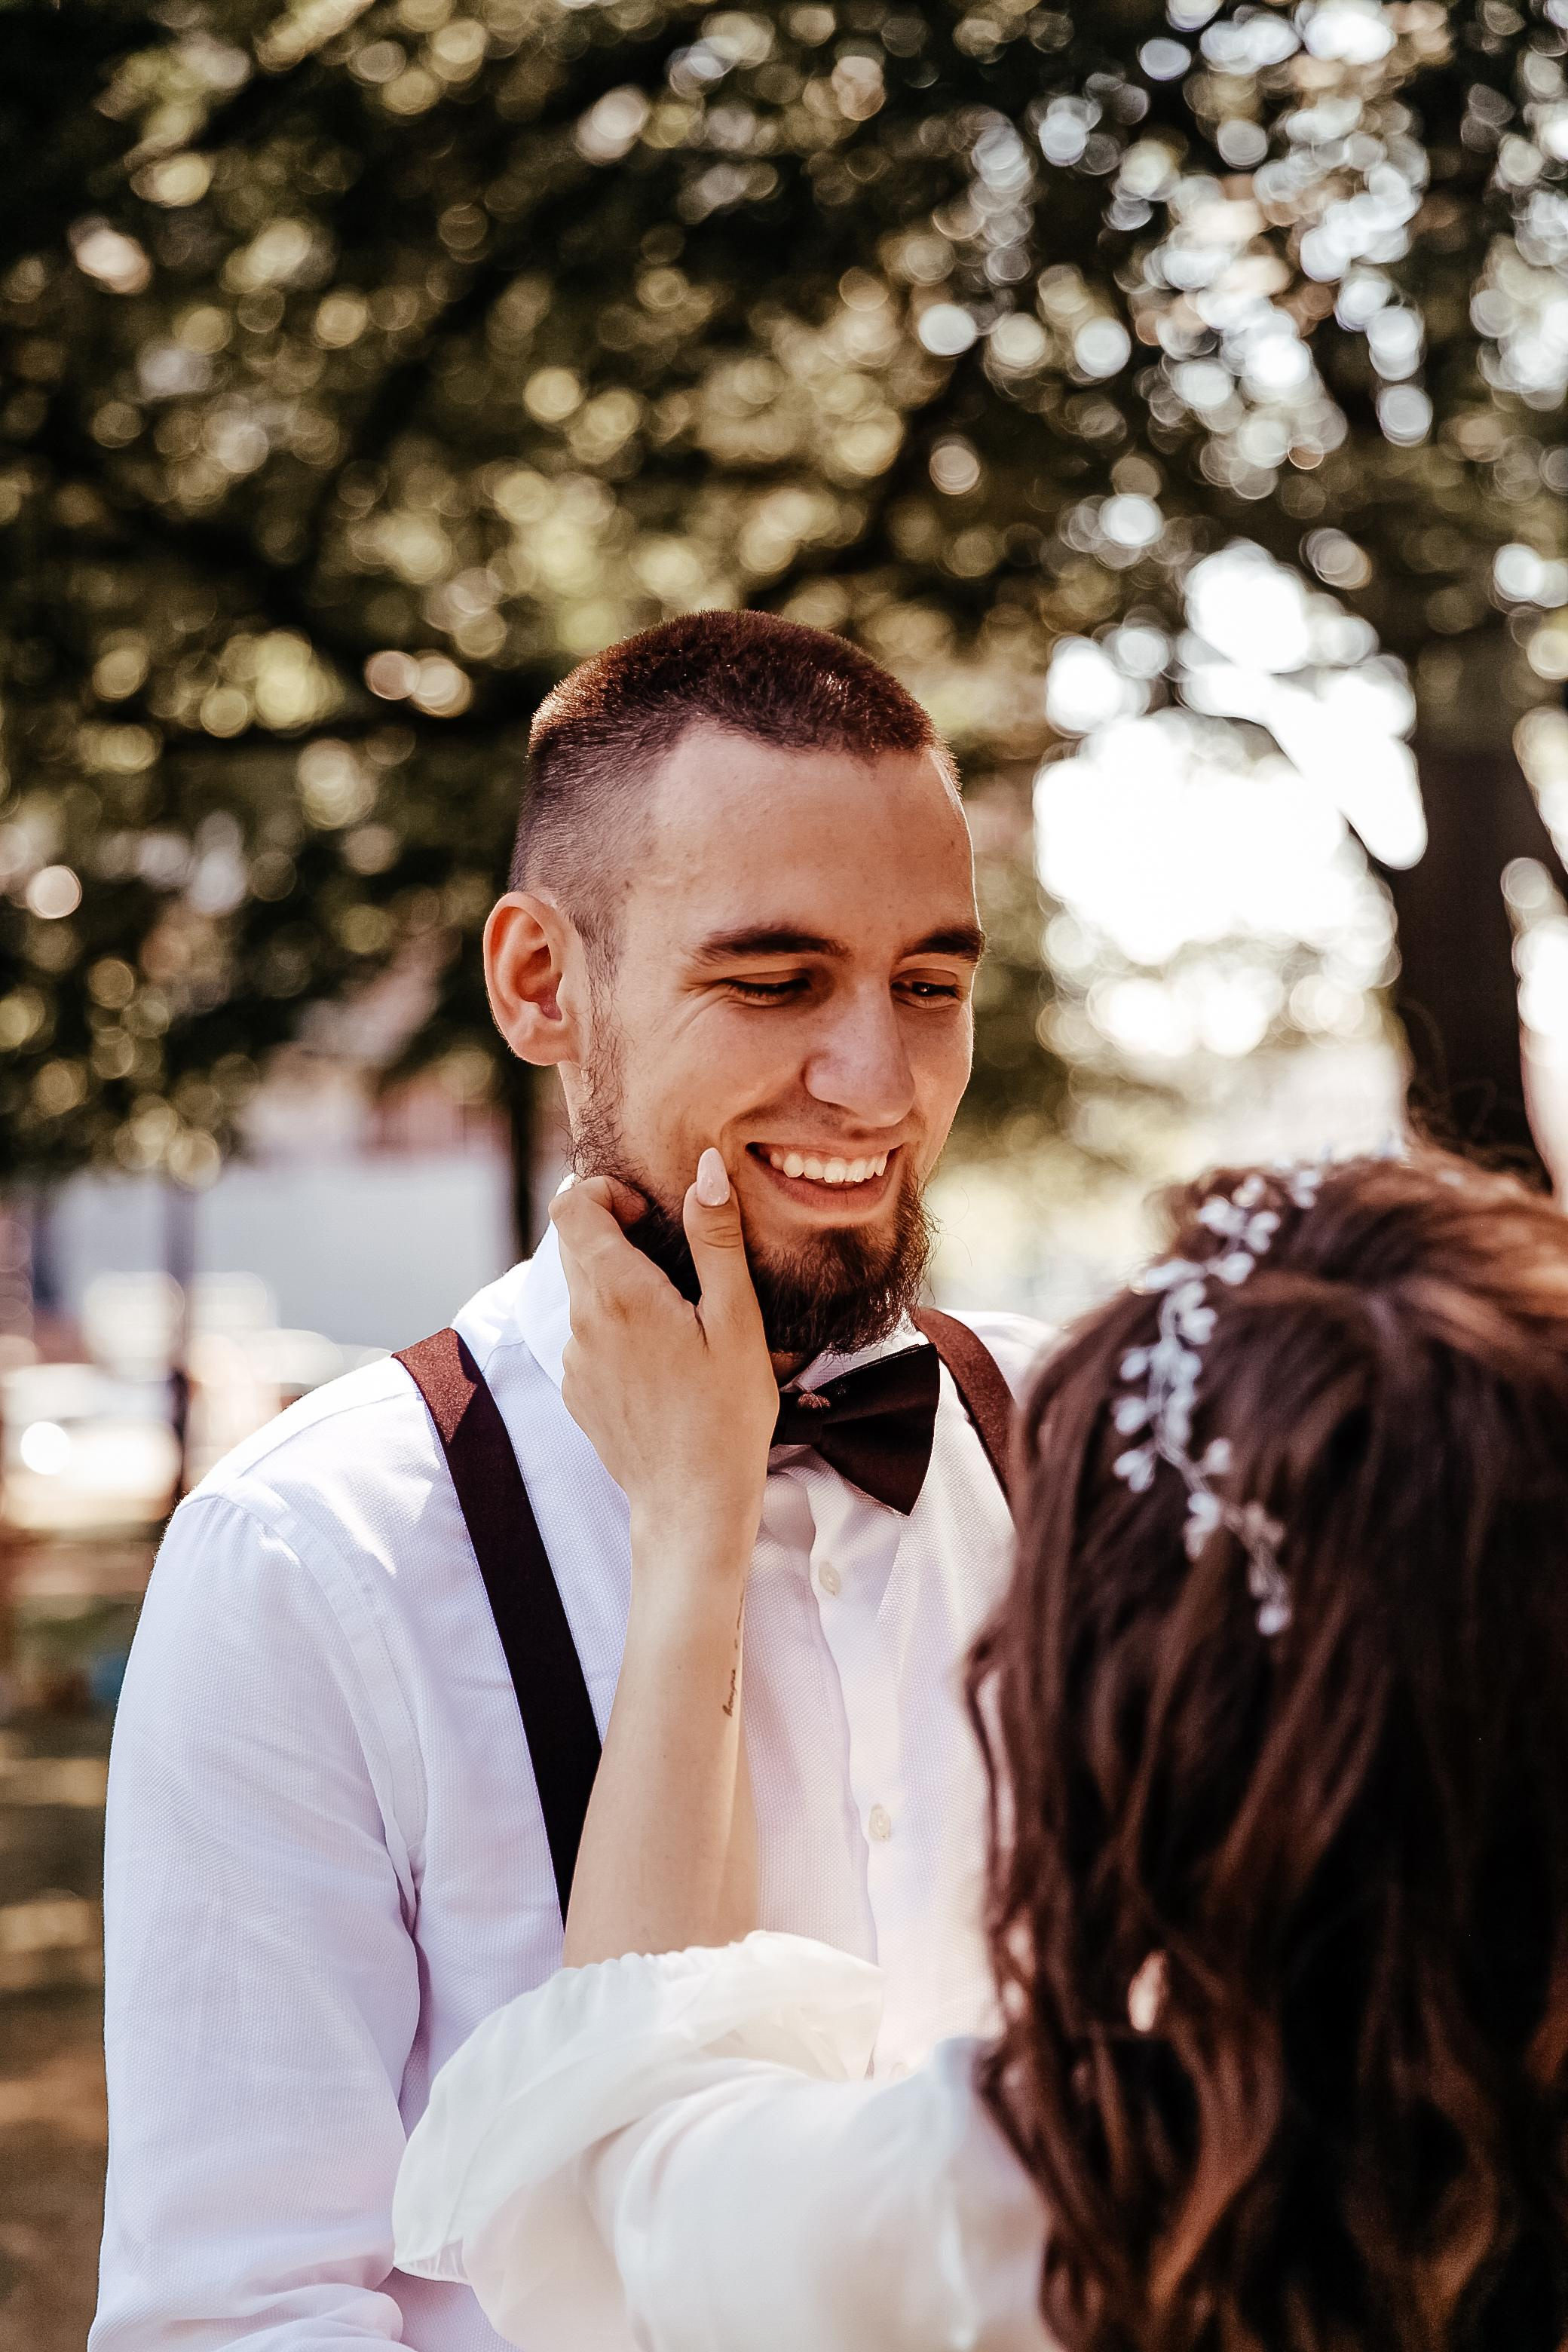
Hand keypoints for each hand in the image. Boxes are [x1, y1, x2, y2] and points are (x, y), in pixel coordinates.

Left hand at [551, 1150, 777, 1579]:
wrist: (692, 1503)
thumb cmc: (726, 1412)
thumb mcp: (737, 1320)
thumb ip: (715, 1239)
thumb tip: (704, 1169)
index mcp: (618, 1292)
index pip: (571, 1204)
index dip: (606, 1191)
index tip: (651, 1215)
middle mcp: (582, 1320)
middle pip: (574, 1243)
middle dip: (617, 1233)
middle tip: (674, 1260)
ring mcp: (574, 1359)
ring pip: (582, 1291)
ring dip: (620, 1283)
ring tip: (679, 1318)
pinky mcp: (577, 1390)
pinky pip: (587, 1335)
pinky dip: (617, 1327)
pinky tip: (664, 1361)